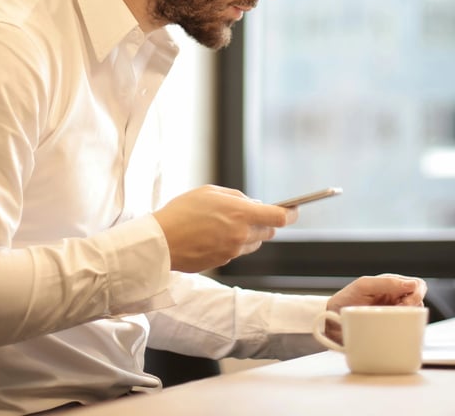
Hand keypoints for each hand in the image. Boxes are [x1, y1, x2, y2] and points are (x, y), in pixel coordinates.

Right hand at [152, 185, 296, 271]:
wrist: (160, 241)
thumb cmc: (183, 211)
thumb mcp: (210, 192)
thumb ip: (237, 197)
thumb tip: (254, 204)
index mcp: (242, 214)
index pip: (280, 217)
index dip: (291, 213)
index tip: (294, 210)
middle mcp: (242, 235)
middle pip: (269, 232)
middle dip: (264, 222)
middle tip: (250, 213)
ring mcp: (233, 252)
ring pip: (253, 243)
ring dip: (249, 234)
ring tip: (225, 224)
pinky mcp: (223, 262)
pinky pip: (236, 252)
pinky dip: (232, 244)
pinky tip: (213, 236)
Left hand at [321, 274, 427, 342]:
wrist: (330, 321)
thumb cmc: (345, 300)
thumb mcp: (363, 286)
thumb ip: (386, 282)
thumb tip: (412, 285)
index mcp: (391, 285)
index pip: (417, 285)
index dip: (417, 293)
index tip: (405, 301)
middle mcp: (395, 299)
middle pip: (419, 301)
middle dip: (414, 306)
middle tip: (400, 311)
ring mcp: (394, 315)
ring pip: (416, 316)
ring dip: (410, 318)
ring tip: (393, 320)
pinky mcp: (391, 330)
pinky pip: (406, 330)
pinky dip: (406, 331)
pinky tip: (396, 331)